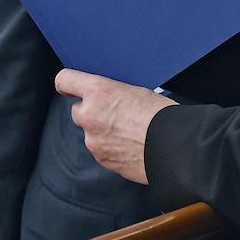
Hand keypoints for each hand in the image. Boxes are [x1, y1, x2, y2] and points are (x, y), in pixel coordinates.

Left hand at [54, 69, 175, 183]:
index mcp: (99, 91)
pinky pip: (101, 150)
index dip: (68, 83)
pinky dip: (112, 148)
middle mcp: (89, 115)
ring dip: (103, 132)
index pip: (65, 80)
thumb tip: (110, 99)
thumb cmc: (162, 115)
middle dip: (92, 112)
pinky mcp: (102, 159)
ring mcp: (93, 140)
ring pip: (91, 133)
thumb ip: (114, 94)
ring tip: (130, 132)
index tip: (70, 87)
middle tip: (115, 113)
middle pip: (78, 110)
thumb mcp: (138, 91)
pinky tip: (132, 146)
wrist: (175, 147)